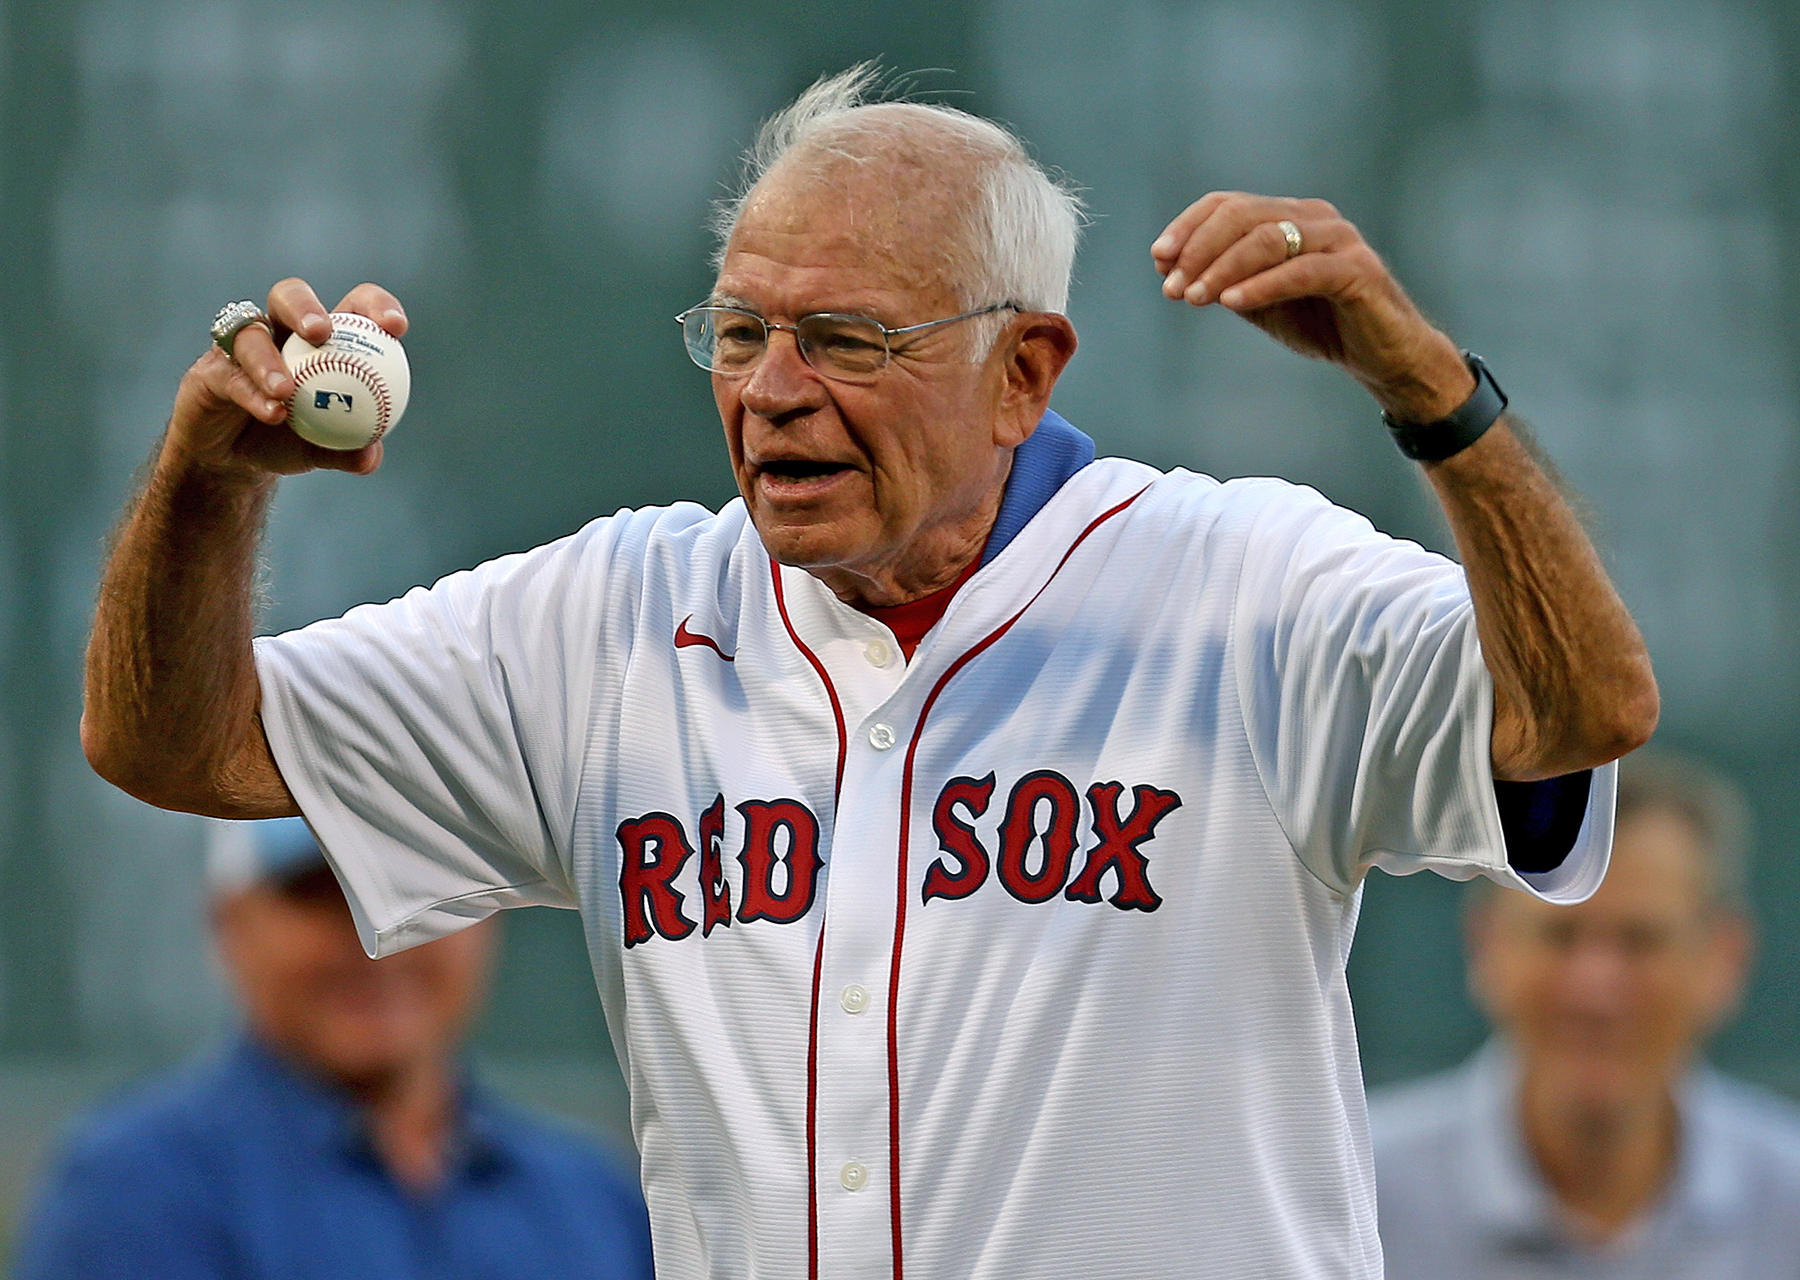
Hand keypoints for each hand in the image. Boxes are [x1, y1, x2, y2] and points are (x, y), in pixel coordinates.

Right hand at [166, 279, 408, 484]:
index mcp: (320, 338)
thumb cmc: (286, 440)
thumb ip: (349, 450)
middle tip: (321, 332)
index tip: (396, 327)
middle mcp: (278, 331)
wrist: (234, 461)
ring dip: (269, 360)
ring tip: (287, 390)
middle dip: (306, 307)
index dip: (374, 306)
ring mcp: (239, 346)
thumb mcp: (322, 449)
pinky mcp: (210, 370)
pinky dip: (252, 393)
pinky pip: (230, 374)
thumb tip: (372, 454)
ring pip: (250, 333)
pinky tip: (272, 413)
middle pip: (289, 295)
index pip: (350, 307)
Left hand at [1151, 192, 1471, 422]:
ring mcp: (1339, 240)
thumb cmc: (1321, 324)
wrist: (1382, 357)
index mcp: (1289, 216)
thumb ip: (1224, 281)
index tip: (1158, 260)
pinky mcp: (1357, 270)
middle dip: (1199, 250)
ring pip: (1268, 238)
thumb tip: (1170, 270)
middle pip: (1243, 215)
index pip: (1228, 204)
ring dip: (1222, 268)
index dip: (1188, 227)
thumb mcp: (1260, 302)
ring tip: (1193, 298)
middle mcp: (1314, 217)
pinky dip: (1261, 285)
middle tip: (1172, 287)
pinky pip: (1301, 271)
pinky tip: (1230, 302)